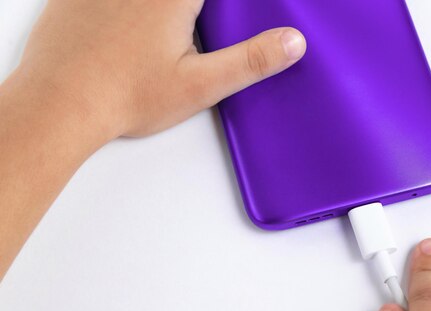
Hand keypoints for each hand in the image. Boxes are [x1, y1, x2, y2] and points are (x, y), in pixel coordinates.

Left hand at [16, 0, 305, 141]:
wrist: (60, 103)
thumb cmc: (126, 96)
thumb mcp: (200, 85)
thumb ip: (250, 61)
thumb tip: (294, 42)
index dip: (233, 3)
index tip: (230, 12)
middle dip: (202, 9)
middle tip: (201, 26)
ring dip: (171, 9)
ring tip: (177, 33)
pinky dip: (130, 6)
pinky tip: (134, 30)